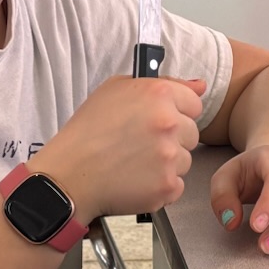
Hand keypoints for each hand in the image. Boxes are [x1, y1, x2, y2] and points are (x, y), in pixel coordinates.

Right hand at [37, 76, 204, 221]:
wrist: (69, 174)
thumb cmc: (88, 132)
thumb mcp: (115, 90)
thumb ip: (161, 83)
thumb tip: (199, 86)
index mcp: (158, 95)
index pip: (194, 103)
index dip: (177, 112)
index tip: (159, 121)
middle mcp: (169, 123)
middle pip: (192, 133)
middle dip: (172, 138)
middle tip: (140, 144)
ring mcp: (170, 157)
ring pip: (186, 160)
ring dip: (167, 163)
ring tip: (135, 163)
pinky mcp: (167, 185)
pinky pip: (177, 185)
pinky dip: (160, 185)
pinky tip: (137, 179)